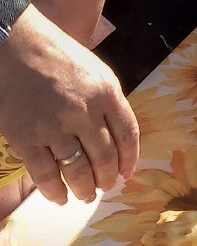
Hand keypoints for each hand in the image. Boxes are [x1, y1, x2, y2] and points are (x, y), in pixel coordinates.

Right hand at [0, 5, 138, 204]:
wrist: (17, 47)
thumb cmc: (59, 58)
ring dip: (84, 189)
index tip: (127, 174)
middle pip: (105, 157)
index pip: (128, 134)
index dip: (130, 159)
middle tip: (105, 187)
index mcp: (106, 92)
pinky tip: (60, 198)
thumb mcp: (96, 72)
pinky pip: (45, 175)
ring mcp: (54, 127)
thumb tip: (120, 140)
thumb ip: (109, 103)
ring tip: (85, 194)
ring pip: (77, 171)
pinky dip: (54, 192)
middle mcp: (83, 111)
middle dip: (108, 178)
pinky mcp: (26, 138)